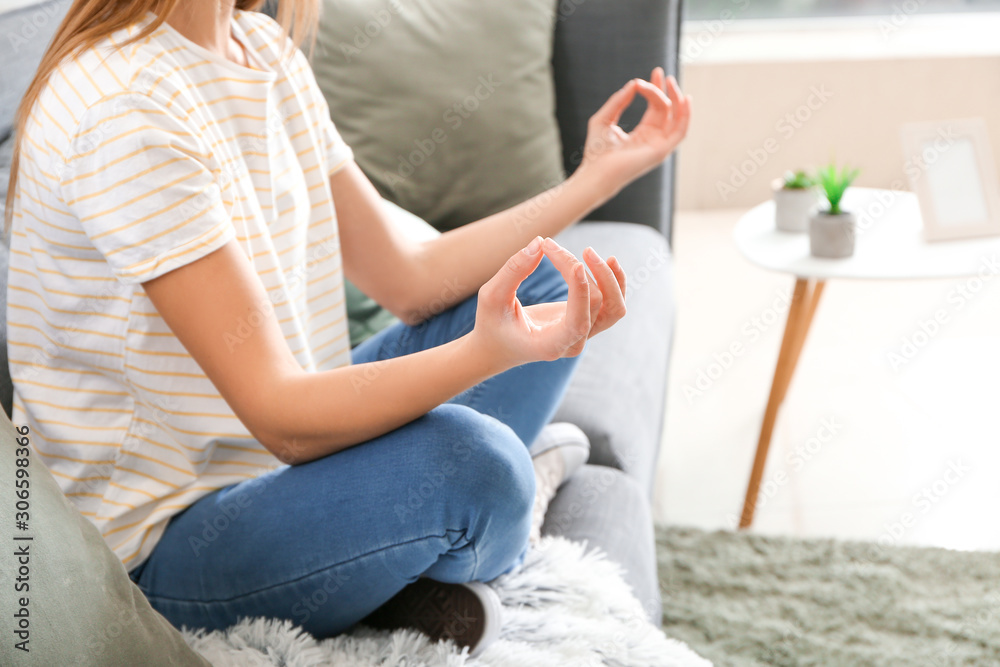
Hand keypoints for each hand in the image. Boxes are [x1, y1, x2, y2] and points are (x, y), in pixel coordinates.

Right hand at [472, 236, 626, 367]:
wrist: (498, 346)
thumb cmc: (492, 323)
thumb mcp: (491, 297)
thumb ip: (513, 271)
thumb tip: (539, 243)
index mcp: (550, 345)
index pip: (577, 322)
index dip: (581, 293)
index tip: (576, 263)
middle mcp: (573, 344)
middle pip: (596, 305)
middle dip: (577, 269)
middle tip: (551, 245)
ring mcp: (584, 335)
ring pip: (614, 308)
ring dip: (608, 278)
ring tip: (589, 251)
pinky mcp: (588, 323)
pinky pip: (613, 305)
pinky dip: (615, 283)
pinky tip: (609, 261)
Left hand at [579, 67, 691, 195]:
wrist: (596, 172)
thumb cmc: (596, 151)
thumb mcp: (604, 119)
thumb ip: (618, 101)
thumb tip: (634, 84)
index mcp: (643, 134)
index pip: (656, 108)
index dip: (656, 89)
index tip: (655, 72)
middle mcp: (654, 140)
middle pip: (666, 109)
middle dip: (664, 89)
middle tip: (658, 71)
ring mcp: (659, 146)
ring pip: (674, 117)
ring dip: (675, 97)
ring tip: (669, 81)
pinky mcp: (661, 151)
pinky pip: (680, 131)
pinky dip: (685, 115)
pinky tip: (685, 99)